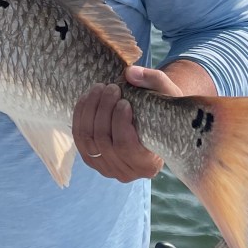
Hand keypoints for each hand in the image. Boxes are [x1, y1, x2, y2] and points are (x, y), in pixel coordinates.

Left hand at [73, 66, 174, 182]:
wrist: (154, 124)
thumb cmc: (164, 111)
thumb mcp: (169, 94)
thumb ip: (154, 81)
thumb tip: (130, 73)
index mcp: (148, 165)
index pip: (126, 147)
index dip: (120, 122)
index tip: (124, 101)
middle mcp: (126, 173)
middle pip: (103, 140)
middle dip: (103, 109)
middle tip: (111, 87)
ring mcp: (105, 168)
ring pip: (87, 138)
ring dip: (90, 109)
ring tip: (99, 88)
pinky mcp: (91, 159)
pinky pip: (78, 137)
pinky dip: (80, 115)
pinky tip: (88, 97)